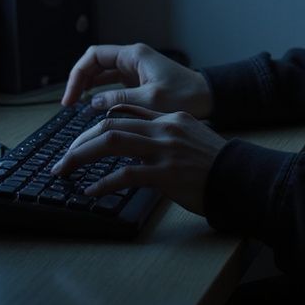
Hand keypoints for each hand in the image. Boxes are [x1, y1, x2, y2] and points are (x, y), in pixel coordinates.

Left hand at [50, 103, 225, 215]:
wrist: (242, 176)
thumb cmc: (215, 163)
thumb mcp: (189, 137)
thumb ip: (163, 134)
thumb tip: (136, 141)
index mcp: (168, 117)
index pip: (124, 112)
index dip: (96, 125)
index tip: (79, 139)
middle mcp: (163, 128)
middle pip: (110, 124)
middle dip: (80, 141)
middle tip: (62, 158)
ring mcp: (164, 149)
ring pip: (112, 142)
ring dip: (81, 155)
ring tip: (65, 169)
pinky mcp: (166, 174)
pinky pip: (126, 175)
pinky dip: (104, 183)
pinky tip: (91, 191)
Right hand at [61, 43, 211, 117]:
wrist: (209, 98)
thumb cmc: (185, 96)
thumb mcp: (150, 100)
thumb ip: (119, 100)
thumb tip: (92, 103)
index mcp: (134, 55)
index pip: (94, 56)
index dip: (78, 74)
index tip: (70, 96)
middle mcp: (133, 59)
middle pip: (95, 64)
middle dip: (79, 81)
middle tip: (68, 103)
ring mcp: (136, 70)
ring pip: (103, 74)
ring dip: (88, 88)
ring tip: (76, 107)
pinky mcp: (140, 82)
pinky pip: (113, 84)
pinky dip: (101, 93)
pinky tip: (95, 107)